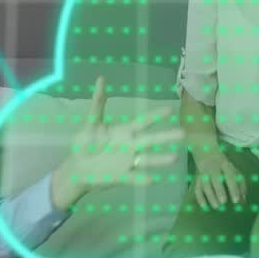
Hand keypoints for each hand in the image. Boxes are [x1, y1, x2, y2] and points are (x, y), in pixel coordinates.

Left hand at [50, 77, 183, 209]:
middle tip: (183, 133)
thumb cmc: (85, 144)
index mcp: (124, 131)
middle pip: (151, 139)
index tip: (170, 109)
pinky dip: (141, 179)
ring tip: (174, 158)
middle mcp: (130, 146)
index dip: (155, 116)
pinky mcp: (121, 176)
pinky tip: (150, 179)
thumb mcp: (90, 123)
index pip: (143, 122)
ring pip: (147, 159)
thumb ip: (98, 104)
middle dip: (166, 136)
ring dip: (160, 159)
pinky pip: (133, 177)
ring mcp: (128, 161)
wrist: (75, 168)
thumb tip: (101, 78)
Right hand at [190, 152, 246, 209]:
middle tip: (223, 202)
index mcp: (225, 165)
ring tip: (216, 206)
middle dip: (219, 191)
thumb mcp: (234, 170)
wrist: (206, 153)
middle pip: (216, 179)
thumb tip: (243, 199)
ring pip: (205, 184)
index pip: (230, 176)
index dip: (233, 188)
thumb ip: (240, 184)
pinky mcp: (197, 178)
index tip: (236, 200)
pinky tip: (204, 206)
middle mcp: (213, 168)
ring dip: (210, 196)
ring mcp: (204, 173)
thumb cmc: (224, 166)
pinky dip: (200, 198)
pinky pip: (197, 188)